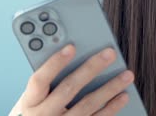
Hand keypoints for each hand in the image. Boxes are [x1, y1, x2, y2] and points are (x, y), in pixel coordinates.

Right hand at [9, 44, 133, 115]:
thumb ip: (47, 79)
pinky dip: (111, 108)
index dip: (54, 63)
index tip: (71, 47)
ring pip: (87, 105)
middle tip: (110, 53)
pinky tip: (123, 96)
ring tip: (126, 75)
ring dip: (110, 88)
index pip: (39, 80)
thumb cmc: (35, 113)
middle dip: (91, 69)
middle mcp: (43, 115)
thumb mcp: (32, 98)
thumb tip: (71, 51)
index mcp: (29, 102)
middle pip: (69, 89)